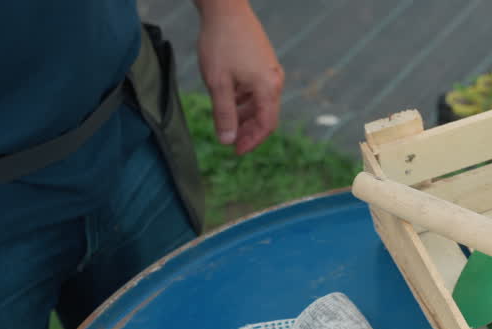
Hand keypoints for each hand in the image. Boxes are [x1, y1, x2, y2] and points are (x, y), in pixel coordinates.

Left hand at [194, 0, 284, 154]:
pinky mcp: (263, 62)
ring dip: (245, 115)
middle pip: (266, 115)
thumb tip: (226, 140)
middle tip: (229, 140)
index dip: (252, 141)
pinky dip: (245, 99)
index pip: (266, 125)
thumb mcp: (218, 83)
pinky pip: (258, 89)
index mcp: (267, 87)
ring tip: (225, 120)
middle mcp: (274, 80)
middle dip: (248, 130)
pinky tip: (229, 99)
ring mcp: (269, 70)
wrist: (225, 8)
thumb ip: (224, 114)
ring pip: (260, 102)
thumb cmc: (220, 43)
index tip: (235, 151)